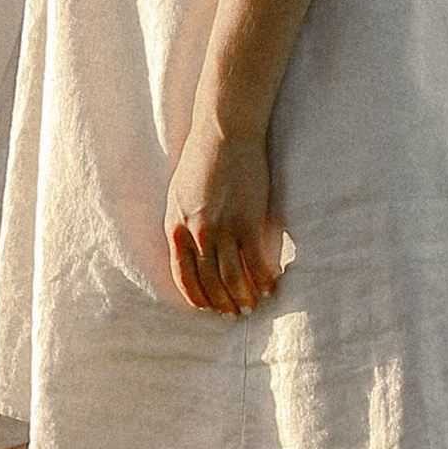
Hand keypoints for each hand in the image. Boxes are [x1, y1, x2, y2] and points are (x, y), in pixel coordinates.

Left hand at [162, 117, 288, 315]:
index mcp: (176, 227)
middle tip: (236, 313)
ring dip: (245, 297)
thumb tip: (190, 251)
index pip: (183, 276)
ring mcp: (223, 230)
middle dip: (224, 303)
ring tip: (254, 305)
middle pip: (210, 282)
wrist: (224, 135)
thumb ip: (183, 225)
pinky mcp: (248, 222)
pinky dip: (265, 279)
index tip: (208, 308)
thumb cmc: (202, 161)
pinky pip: (257, 262)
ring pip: (233, 279)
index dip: (197, 297)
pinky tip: (272, 286)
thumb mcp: (179, 195)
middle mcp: (197, 234)